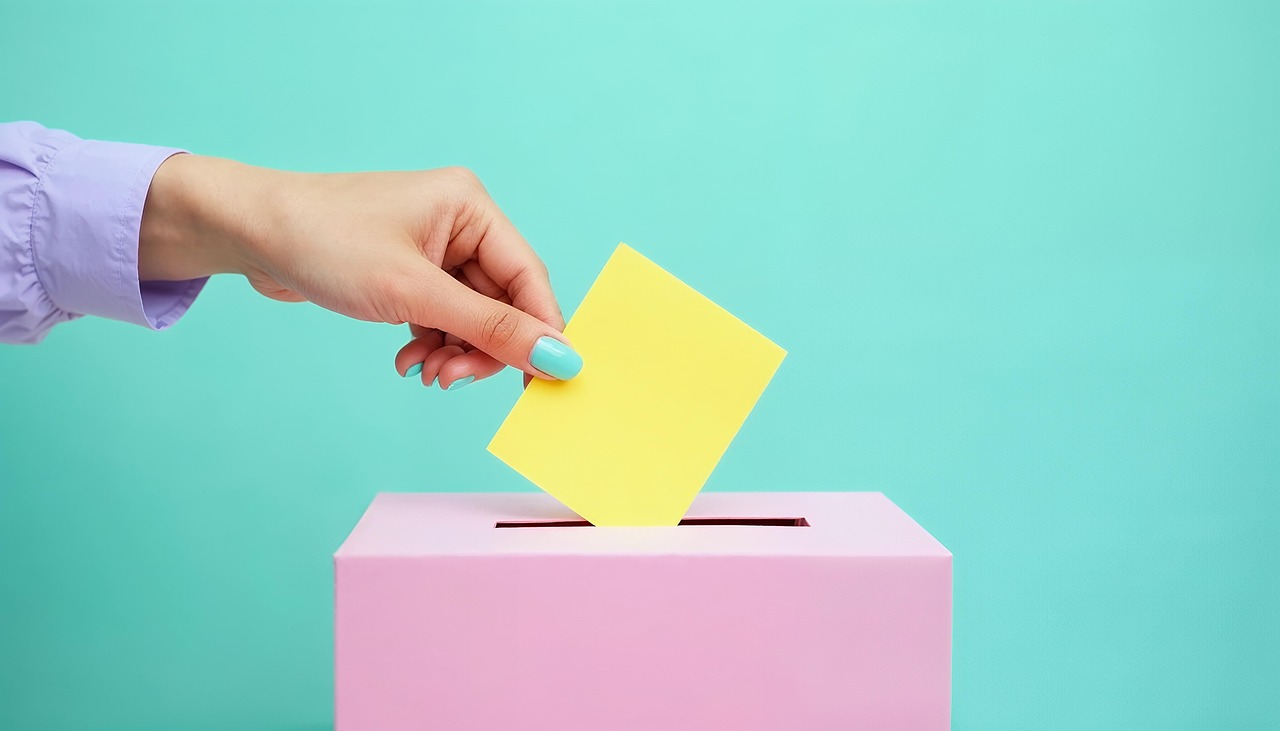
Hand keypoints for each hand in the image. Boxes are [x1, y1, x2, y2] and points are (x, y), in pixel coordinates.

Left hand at [139, 155, 582, 388]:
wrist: (247, 233)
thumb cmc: (323, 241)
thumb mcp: (413, 292)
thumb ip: (490, 328)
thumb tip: (558, 358)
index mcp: (471, 206)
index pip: (528, 278)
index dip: (541, 332)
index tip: (547, 381)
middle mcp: (459, 222)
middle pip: (502, 303)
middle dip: (482, 349)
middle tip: (453, 380)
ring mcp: (433, 248)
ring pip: (472, 317)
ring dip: (454, 352)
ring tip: (423, 373)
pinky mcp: (409, 272)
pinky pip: (442, 318)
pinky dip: (431, 344)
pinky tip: (407, 361)